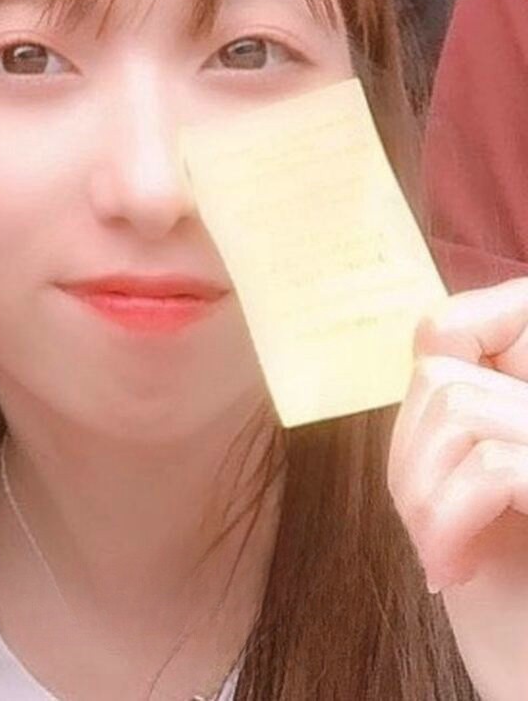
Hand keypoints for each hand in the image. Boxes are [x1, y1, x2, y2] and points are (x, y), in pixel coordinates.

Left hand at [389, 278, 527, 699]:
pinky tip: (452, 571)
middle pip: (439, 371)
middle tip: (424, 522)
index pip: (465, 321)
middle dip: (406, 454)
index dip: (436, 354)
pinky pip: (491, 465)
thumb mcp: (474, 487)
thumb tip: (434, 343)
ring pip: (456, 408)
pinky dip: (446, 521)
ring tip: (442, 551)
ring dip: (420, 491)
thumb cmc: (513, 600)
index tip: (434, 437)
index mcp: (527, 402)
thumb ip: (467, 413)